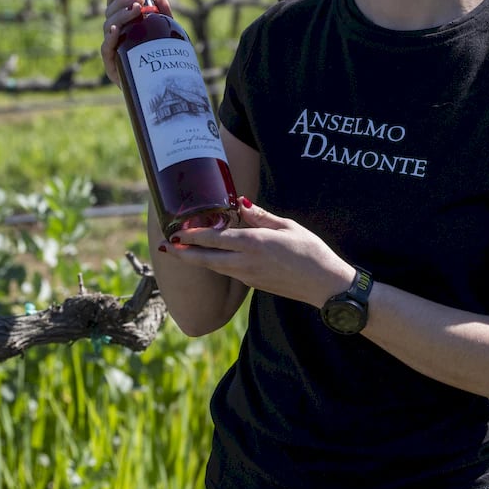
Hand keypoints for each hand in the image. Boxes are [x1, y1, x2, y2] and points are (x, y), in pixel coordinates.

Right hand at [100, 0, 172, 85]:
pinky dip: (110, 39)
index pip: (114, 5)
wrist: (163, 89)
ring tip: (135, 9)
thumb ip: (163, 14)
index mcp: (125, 26)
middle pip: (110, 13)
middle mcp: (115, 36)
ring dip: (120, 17)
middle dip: (121, 2)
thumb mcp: (166, 33)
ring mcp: (112, 50)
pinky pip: (106, 50)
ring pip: (108, 28)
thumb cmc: (161, 58)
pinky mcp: (112, 66)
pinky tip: (115, 31)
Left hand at [157, 198, 354, 308]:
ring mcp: (248, 276)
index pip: (214, 239)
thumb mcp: (287, 227)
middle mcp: (245, 263)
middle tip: (164, 245)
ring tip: (178, 250)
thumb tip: (240, 202)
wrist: (324, 286)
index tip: (175, 231)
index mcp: (254, 244)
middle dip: (182, 253)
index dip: (191, 236)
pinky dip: (213, 264)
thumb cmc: (311, 252)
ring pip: (214, 267)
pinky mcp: (253, 284)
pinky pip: (227, 272)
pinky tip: (209, 257)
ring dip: (195, 260)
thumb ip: (260, 216)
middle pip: (205, 259)